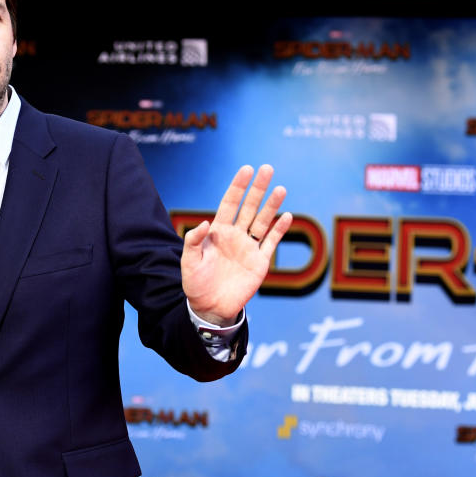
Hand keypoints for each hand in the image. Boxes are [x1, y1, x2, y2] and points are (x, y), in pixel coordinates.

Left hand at [181, 165, 291, 325]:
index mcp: (218, 232)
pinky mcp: (260, 262)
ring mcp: (249, 247)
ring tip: (280, 189)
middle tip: (267, 169)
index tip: (246, 169)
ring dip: (271, 205)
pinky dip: (279, 230)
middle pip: (249, 207)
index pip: (229, 203)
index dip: (237, 186)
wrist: (210, 307)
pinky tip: (287, 216)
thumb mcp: (188, 261)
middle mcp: (235, 235)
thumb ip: (193, 241)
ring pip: (263, 221)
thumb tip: (204, 222)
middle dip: (258, 189)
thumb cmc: (195, 283)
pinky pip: (271, 242)